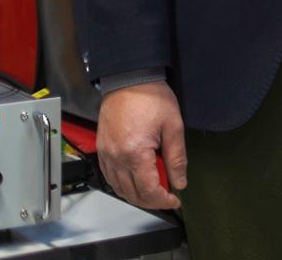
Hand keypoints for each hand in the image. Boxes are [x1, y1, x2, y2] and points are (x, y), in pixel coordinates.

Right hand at [97, 81, 186, 209]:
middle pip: (132, 193)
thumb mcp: (173, 126)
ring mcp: (106, 155)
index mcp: (135, 154)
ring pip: (119, 188)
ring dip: (136, 195)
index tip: (175, 199)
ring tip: (154, 191)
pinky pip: (109, 177)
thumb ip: (177, 158)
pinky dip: (122, 185)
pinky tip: (135, 181)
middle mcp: (116, 158)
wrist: (129, 81)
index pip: (148, 190)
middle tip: (167, 197)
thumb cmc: (152, 98)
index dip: (163, 200)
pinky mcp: (101, 150)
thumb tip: (180, 181)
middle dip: (151, 201)